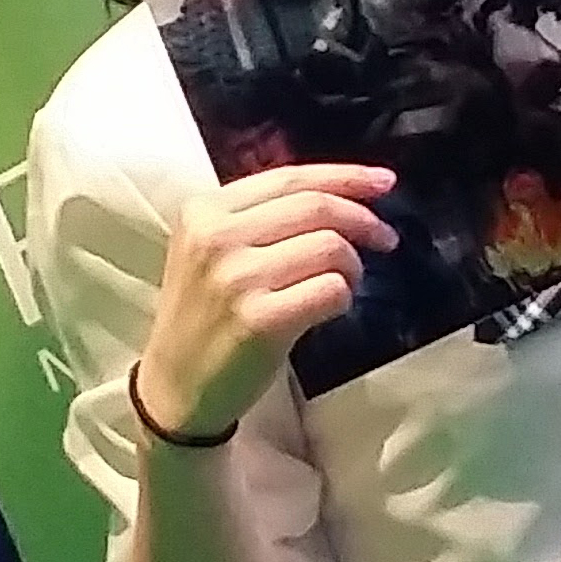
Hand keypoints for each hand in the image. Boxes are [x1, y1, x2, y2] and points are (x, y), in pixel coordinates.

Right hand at [135, 163, 398, 441]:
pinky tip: (328, 309)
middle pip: (316, 206)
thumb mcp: (212, 249)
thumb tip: (344, 193)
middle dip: (364, 219)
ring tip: (343, 284)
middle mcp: (216, 237)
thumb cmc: (206, 315)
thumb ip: (261, 216)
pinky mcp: (260, 320)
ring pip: (331, 246)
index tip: (383, 182)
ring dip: (352, 266)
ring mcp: (237, 278)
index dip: (345, 176)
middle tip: (384, 239)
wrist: (176, 385)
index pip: (289, 177)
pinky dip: (343, 297)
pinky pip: (331, 289)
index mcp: (204, 210)